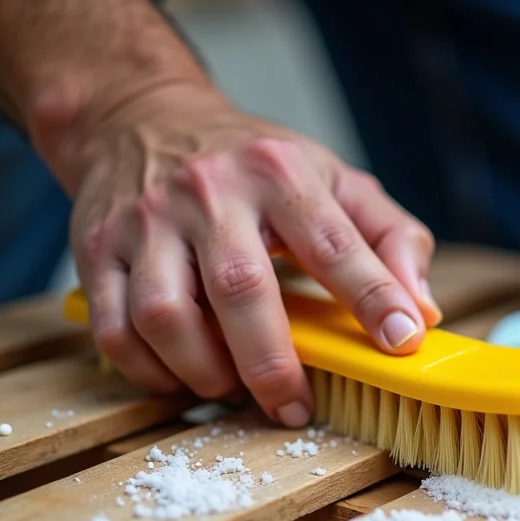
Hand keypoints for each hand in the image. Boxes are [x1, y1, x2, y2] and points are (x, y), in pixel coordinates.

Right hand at [65, 83, 441, 426]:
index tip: (401, 341)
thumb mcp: (334, 177)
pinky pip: (116, 330)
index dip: (372, 295)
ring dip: (205, 372)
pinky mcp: (97, 249)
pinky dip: (151, 372)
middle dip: (272, 363)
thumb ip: (390, 237)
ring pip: (166, 316)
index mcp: (279, 172)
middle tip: (294, 405)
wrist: (139, 115)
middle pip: (241, 289)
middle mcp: (209, 192)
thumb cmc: (252, 163)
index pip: (334, 240)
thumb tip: (422, 310)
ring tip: (233, 387)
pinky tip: (184, 377)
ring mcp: (146, 221)